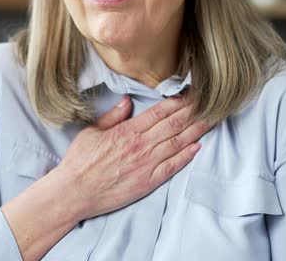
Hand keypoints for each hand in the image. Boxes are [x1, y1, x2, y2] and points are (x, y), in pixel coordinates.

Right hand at [52, 94, 210, 220]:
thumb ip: (113, 116)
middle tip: (210, 102)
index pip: (160, 112)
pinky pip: (172, 167)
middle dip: (194, 112)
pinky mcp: (147, 182)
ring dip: (196, 131)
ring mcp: (145, 165)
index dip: (179, 102)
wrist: (74, 192)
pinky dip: (187, 156)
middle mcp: (140, 146)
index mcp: (127, 131)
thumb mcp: (92, 131)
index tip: (192, 94)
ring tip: (211, 120)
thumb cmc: (80, 162)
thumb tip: (128, 101)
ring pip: (177, 143)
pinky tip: (198, 147)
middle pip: (174, 125)